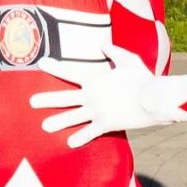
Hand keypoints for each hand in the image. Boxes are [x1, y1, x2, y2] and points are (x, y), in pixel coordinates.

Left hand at [29, 43, 179, 146]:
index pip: (69, 72)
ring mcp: (98, 111)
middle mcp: (92, 96)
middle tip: (31, 102)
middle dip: (47, 99)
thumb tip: (102, 43)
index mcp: (95, 79)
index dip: (54, 67)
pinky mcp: (107, 124)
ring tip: (44, 126)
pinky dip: (80, 138)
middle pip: (64, 98)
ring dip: (58, 122)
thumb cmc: (143, 78)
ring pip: (73, 118)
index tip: (40, 63)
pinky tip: (69, 143)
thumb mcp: (128, 60)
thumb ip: (113, 52)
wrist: (155, 98)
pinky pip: (91, 133)